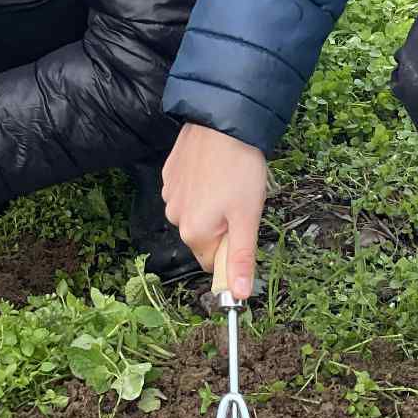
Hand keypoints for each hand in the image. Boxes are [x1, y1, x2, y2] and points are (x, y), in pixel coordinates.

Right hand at [162, 124, 268, 301]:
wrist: (223, 121)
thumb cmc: (240, 170)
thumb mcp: (248, 218)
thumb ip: (240, 259)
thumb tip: (238, 296)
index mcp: (194, 232)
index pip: (211, 262)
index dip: (230, 249)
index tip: (243, 225)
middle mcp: (175, 216)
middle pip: (202, 236)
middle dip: (221, 225)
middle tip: (239, 200)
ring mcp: (169, 193)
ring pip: (194, 213)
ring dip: (210, 205)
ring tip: (227, 180)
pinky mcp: (169, 173)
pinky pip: (186, 191)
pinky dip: (200, 185)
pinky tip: (213, 169)